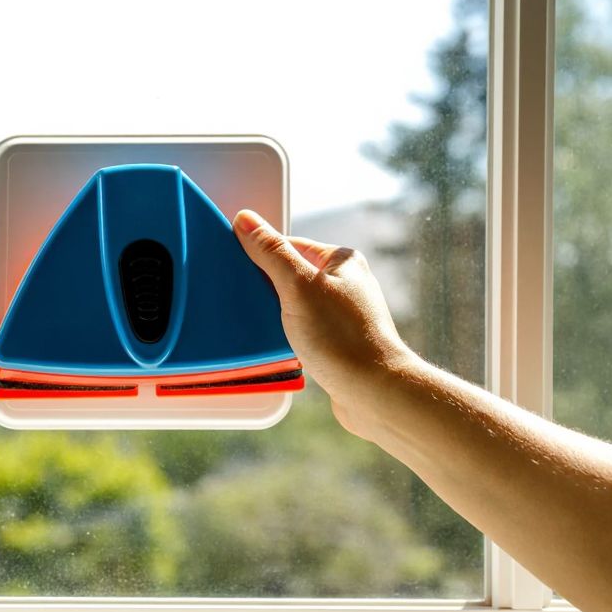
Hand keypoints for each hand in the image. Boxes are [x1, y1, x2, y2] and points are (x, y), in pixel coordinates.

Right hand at [231, 209, 415, 437]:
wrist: (372, 391)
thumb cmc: (343, 338)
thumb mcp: (297, 286)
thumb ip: (270, 252)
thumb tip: (246, 220)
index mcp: (342, 261)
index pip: (289, 245)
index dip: (261, 257)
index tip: (239, 269)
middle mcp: (346, 285)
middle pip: (291, 276)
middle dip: (268, 290)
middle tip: (252, 303)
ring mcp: (343, 314)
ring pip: (295, 306)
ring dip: (277, 317)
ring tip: (267, 328)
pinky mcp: (338, 342)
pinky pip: (303, 331)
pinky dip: (288, 337)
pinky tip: (280, 347)